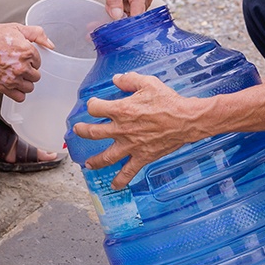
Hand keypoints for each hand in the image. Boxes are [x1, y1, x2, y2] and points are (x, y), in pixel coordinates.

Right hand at [0, 23, 53, 101]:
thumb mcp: (15, 28)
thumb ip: (37, 34)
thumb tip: (50, 44)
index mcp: (27, 51)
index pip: (39, 61)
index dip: (31, 58)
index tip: (21, 56)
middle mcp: (22, 66)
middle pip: (36, 75)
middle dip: (29, 71)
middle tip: (17, 65)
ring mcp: (13, 79)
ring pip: (30, 87)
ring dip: (24, 82)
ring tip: (15, 75)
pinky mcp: (3, 88)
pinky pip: (20, 97)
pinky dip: (18, 93)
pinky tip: (12, 85)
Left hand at [73, 72, 202, 187]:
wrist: (186, 120)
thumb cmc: (168, 101)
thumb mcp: (148, 83)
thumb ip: (129, 80)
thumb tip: (116, 79)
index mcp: (122, 110)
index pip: (95, 108)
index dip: (92, 105)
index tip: (93, 105)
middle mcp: (122, 129)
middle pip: (93, 132)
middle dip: (83, 131)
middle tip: (78, 130)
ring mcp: (130, 145)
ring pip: (106, 156)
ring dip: (94, 161)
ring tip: (88, 164)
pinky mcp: (142, 157)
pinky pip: (128, 172)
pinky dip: (120, 180)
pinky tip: (114, 186)